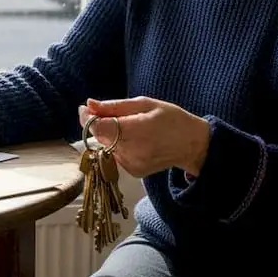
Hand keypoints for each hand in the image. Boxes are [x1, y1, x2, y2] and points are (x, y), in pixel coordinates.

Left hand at [78, 97, 210, 178]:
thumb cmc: (171, 119)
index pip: (100, 128)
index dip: (88, 118)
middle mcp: (133, 151)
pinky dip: (118, 146)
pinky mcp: (133, 172)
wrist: (192, 144)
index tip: (85, 108)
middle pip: (100, 137)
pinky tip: (134, 140)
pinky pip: (115, 155)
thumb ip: (114, 106)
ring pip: (106, 146)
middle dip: (99, 124)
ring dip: (109, 135)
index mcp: (137, 130)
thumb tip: (89, 104)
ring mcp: (132, 164)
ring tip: (130, 127)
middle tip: (112, 113)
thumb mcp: (145, 104)